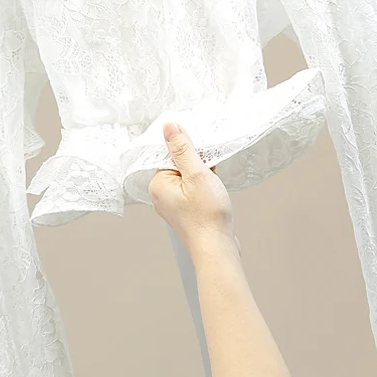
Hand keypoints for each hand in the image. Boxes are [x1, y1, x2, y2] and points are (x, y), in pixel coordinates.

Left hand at [149, 121, 239, 260]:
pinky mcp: (186, 212)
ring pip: (188, 177)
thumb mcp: (197, 174)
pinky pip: (193, 190)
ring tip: (213, 184)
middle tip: (210, 171)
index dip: (187, 149)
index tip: (202, 151)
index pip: (168, 153)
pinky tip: (214, 192)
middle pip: (178, 164)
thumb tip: (169, 127)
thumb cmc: (207, 216)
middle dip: (197, 162)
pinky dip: (204, 186)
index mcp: (158, 184)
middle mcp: (161, 195)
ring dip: (203, 174)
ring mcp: (173, 205)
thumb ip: (183, 149)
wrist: (218, 249)